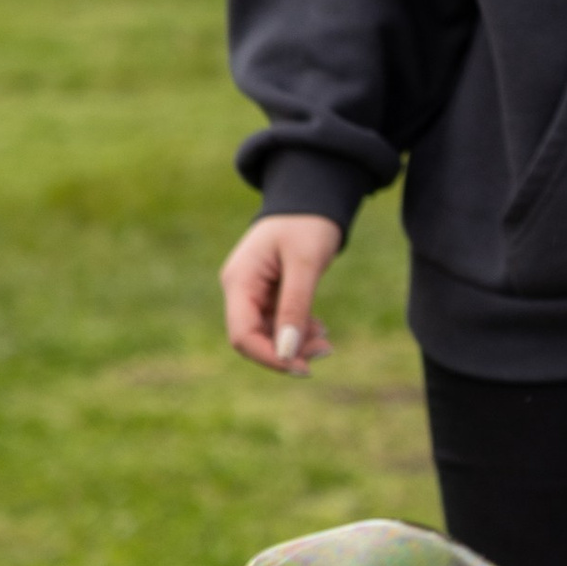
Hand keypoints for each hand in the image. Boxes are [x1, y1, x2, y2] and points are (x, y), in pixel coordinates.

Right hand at [221, 213, 342, 373]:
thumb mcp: (305, 264)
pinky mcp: (269, 294)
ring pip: (269, 334)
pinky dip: (299, 330)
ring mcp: (254, 292)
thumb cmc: (308, 224)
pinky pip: (279, 323)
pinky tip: (320, 329)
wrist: (314, 197)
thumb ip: (295, 306)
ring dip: (296, 343)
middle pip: (254, 338)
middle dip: (287, 351)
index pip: (242, 334)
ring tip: (327, 341)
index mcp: (239, 281)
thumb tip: (288, 353)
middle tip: (326, 351)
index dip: (269, 356)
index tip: (302, 368)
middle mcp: (241, 289)